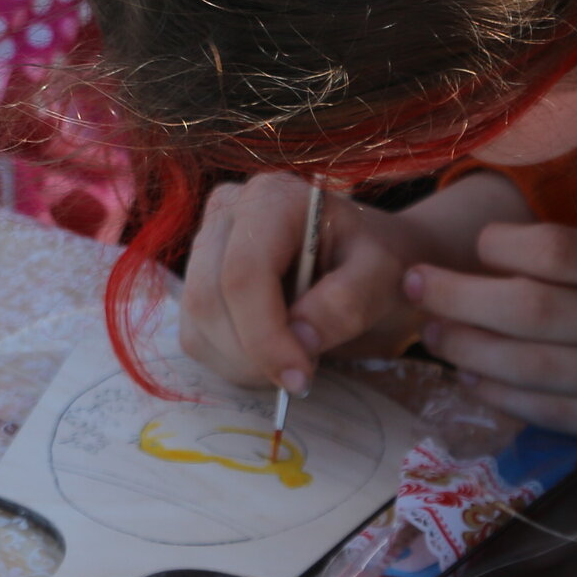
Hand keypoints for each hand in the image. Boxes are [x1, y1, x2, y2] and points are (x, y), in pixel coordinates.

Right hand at [180, 175, 442, 392]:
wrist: (366, 259)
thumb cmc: (378, 261)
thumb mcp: (382, 277)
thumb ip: (346, 304)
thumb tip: (300, 343)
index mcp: (271, 198)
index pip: (244, 273)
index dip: (264, 333)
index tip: (300, 378)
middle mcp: (227, 210)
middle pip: (210, 298)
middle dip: (253, 353)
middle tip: (301, 378)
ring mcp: (204, 242)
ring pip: (196, 319)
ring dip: (241, 361)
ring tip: (292, 362)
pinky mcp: (196, 278)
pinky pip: (195, 333)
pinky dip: (231, 360)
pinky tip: (270, 355)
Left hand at [411, 223, 576, 443]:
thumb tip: (505, 246)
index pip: (561, 253)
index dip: (506, 245)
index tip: (479, 244)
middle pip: (532, 310)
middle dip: (460, 297)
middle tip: (415, 284)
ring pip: (533, 368)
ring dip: (469, 349)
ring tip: (432, 333)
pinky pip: (554, 413)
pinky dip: (503, 397)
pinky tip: (470, 377)